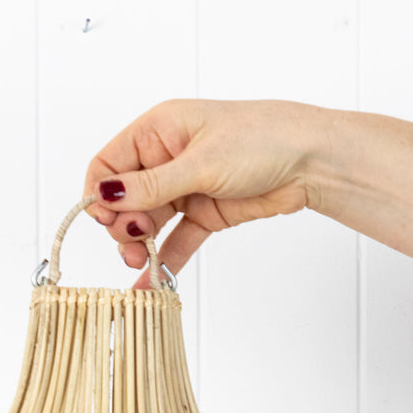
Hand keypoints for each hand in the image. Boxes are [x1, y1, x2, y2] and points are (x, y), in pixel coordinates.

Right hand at [83, 99, 323, 285]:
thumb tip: (106, 194)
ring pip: (147, 222)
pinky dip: (163, 259)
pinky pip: (175, 239)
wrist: (312, 161)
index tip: (105, 219)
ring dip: (140, 244)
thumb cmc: (262, 139)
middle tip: (134, 242)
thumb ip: (151, 186)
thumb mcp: (200, 163)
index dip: (101, 193)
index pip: (109, 163)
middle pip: (125, 198)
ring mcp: (185, 187)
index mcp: (159, 130)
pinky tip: (151, 282)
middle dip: (123, 223)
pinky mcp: (204, 212)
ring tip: (141, 262)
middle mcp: (166, 158)